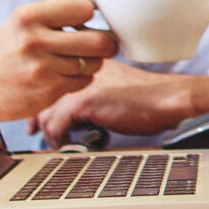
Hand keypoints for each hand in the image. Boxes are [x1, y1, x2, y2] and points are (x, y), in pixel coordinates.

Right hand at [0, 0, 118, 120]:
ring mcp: (41, 69)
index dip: (91, 14)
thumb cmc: (10, 48)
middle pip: (99, 41)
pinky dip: (80, 78)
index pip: (85, 8)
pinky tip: (63, 75)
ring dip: (92, 62)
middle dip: (105, 43)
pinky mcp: (48, 92)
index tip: (86, 20)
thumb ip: (62, 6)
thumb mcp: (26, 19)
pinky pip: (85, 81)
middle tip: (100, 44)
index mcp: (30, 16)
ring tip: (74, 60)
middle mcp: (35, 42)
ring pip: (95, 63)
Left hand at [35, 60, 191, 145]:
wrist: (169, 99)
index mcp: (91, 63)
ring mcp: (81, 84)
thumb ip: (99, 93)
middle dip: (39, 117)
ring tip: (58, 144)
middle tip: (39, 132)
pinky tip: (68, 145)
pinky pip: (55, 126)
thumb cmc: (152, 98)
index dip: (47, 100)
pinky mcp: (84, 101)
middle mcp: (82, 70)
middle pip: (45, 94)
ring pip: (45, 111)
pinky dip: (59, 140)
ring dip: (48, 132)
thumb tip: (83, 114)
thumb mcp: (120, 89)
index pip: (55, 78)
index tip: (44, 115)